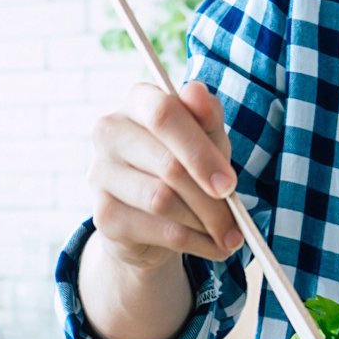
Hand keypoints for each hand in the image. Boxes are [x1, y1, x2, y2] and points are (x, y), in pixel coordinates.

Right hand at [88, 80, 243, 269]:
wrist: (151, 217)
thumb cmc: (184, 163)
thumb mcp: (206, 137)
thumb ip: (207, 115)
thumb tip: (197, 93)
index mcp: (138, 101)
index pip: (164, 114)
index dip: (200, 152)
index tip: (229, 184)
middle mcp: (110, 131)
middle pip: (168, 165)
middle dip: (211, 199)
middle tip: (238, 221)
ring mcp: (100, 173)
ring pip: (162, 201)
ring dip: (204, 223)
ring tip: (227, 234)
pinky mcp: (102, 214)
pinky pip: (158, 230)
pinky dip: (194, 243)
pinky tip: (211, 245)